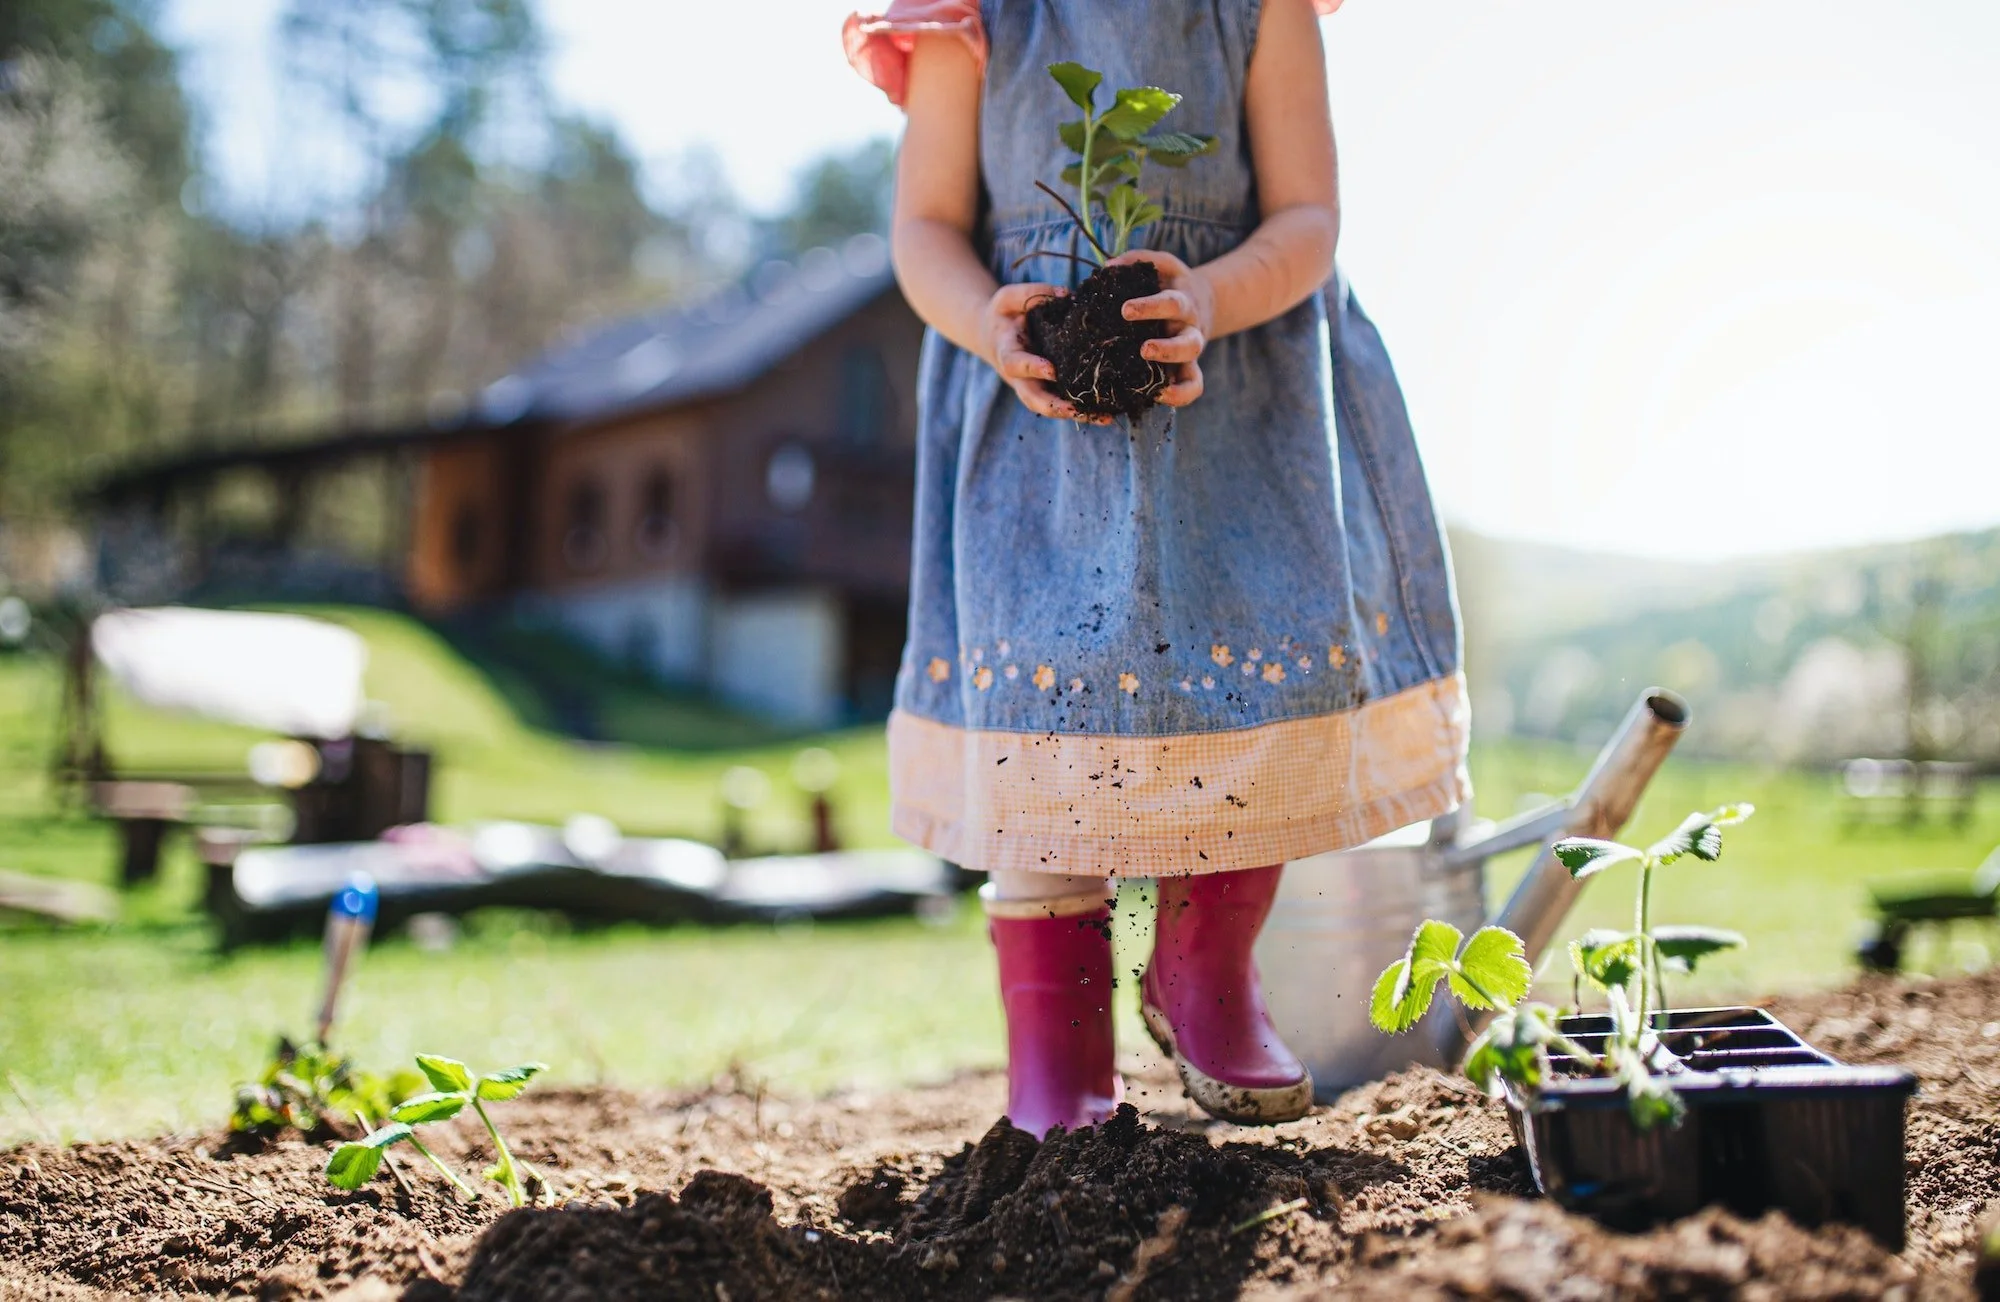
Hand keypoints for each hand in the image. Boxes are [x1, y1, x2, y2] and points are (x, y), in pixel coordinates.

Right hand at [980, 282, 1107, 422]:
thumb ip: (1032, 294)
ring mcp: (1034, 386)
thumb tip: (1066, 294)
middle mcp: (1020, 377)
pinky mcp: (1048, 389)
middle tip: (1074, 409)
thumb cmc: (1004, 315)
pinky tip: (1108, 414)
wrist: (995, 336)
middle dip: (1053, 406)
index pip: (1016, 364)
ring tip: (1103, 418)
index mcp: (1008, 353)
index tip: (1051, 370)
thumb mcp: (1009, 298)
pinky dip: (1084, 411)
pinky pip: (1064, 404)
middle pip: (1032, 398)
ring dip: (1075, 415)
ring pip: (1050, 408)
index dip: (1032, 368)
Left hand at [1109, 249, 1212, 407]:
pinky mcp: (1187, 369)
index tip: (1126, 310)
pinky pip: (1192, 387)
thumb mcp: (1161, 264)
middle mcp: (1190, 330)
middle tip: (1144, 350)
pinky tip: (1157, 397)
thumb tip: (1108, 267)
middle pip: (1189, 344)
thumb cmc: (1170, 282)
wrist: (1201, 300)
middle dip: (1167, 350)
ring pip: (1193, 372)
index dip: (1151, 308)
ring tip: (1153, 388)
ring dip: (1174, 385)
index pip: (1171, 304)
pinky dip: (1180, 396)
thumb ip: (1136, 260)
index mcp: (1183, 302)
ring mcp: (1190, 353)